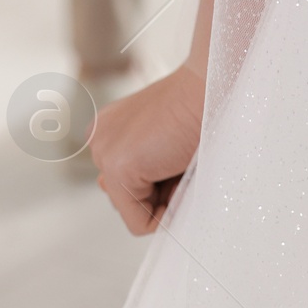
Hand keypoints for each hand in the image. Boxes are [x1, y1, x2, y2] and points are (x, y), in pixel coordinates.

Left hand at [90, 65, 203, 234]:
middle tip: (179, 158)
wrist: (210, 84)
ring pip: (133, 212)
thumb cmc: (196, 109)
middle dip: (158, 193)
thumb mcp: (161, 140)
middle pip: (126, 200)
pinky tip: (178, 175)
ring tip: (179, 161)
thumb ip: (142, 169)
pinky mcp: (119, 169)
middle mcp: (97, 140)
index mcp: (107, 130)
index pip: (125, 185)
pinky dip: (167, 214)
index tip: (176, 153)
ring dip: (163, 199)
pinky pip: (140, 222)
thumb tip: (128, 200)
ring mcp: (104, 154)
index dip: (159, 183)